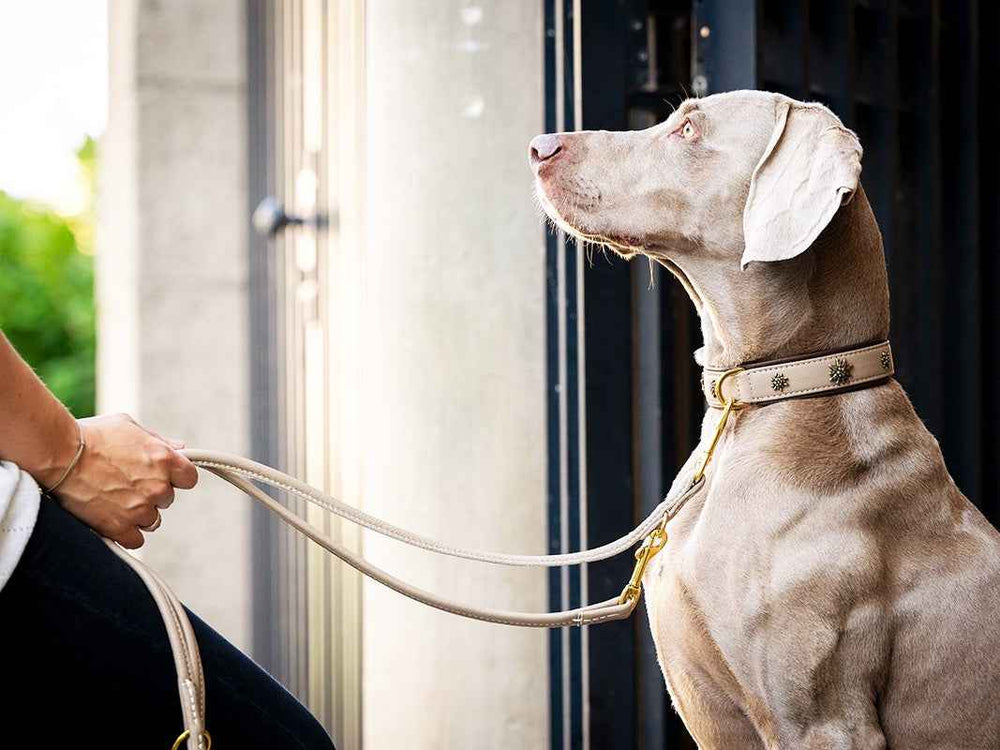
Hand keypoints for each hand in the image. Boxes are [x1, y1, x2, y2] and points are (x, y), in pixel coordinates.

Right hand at [52, 414, 198, 548]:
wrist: (58, 454)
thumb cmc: (91, 436)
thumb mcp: (130, 427)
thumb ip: (159, 441)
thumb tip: (181, 448)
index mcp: (165, 459)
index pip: (189, 478)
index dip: (176, 477)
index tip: (163, 476)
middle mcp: (157, 486)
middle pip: (167, 499)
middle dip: (152, 493)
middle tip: (127, 483)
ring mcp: (140, 509)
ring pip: (152, 520)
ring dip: (138, 513)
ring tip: (114, 499)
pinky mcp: (119, 527)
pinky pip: (136, 540)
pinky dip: (126, 533)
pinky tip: (113, 520)